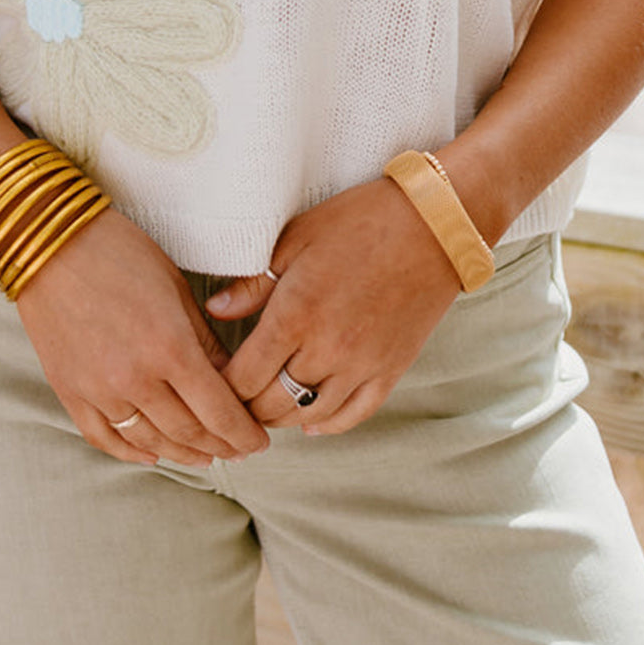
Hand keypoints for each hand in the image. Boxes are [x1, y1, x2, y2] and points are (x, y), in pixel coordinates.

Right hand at [15, 208, 269, 467]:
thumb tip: (229, 378)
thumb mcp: (175, 287)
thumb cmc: (119, 251)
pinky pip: (105, 437)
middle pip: (189, 432)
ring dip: (183, 453)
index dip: (244, 433)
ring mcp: (98, 390)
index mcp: (170, 346)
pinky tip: (152, 454)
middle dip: (221, 446)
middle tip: (239, 450)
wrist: (49, 242)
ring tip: (205, 456)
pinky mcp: (69, 391)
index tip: (259, 442)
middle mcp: (135, 378)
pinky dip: (131, 452)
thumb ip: (204, 339)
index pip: (219, 411)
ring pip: (150, 441)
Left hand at [207, 180, 461, 435]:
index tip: (211, 378)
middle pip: (270, 405)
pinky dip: (326, 423)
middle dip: (245, 406)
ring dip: (281, 416)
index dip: (220, 386)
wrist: (432, 225)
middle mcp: (326, 349)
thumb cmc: (359, 221)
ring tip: (265, 405)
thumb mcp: (296, 238)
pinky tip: (310, 419)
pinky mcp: (390, 372)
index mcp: (295, 314)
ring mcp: (361, 366)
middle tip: (232, 396)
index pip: (243, 378)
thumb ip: (253, 282)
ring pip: (308, 416)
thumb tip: (215, 310)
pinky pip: (352, 416)